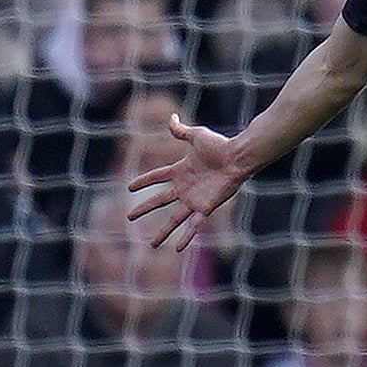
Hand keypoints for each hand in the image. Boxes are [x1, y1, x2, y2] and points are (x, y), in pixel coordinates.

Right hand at [128, 114, 250, 251]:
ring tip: (152, 244)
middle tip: (129, 216)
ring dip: (163, 232)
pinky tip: (177, 249)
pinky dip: (186, 237)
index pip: (157, 177)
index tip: (129, 187)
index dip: (144, 181)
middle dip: (144, 208)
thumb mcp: (196, 135)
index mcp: (181, 171)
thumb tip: (172, 117)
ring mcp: (194, 199)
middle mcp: (185, 187)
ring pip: (174, 219)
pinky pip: (194, 225)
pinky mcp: (205, 207)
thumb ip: (181, 131)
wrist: (238, 156)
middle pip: (159, 200)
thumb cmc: (220, 145)